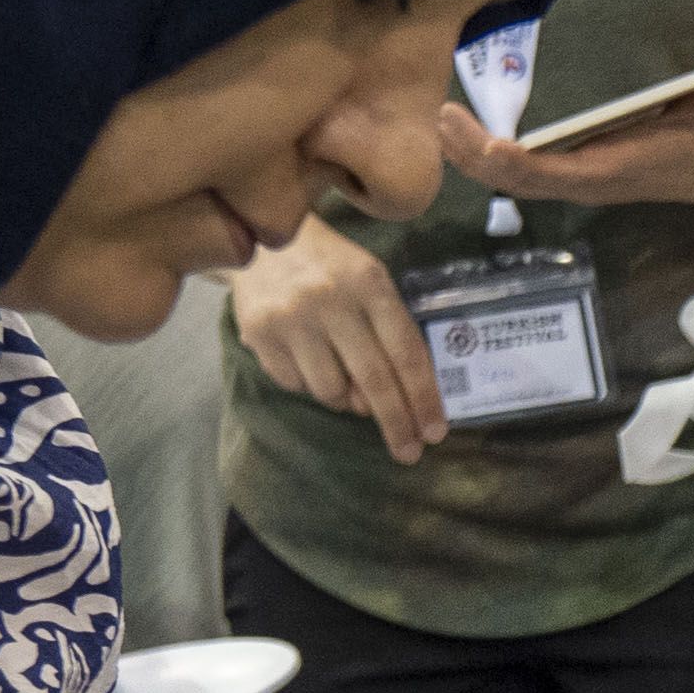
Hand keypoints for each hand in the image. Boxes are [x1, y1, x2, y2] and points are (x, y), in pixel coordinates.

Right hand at [232, 216, 442, 462]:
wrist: (260, 239)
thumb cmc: (330, 266)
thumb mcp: (369, 281)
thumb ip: (387, 334)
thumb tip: (382, 404)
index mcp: (368, 282)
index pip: (405, 352)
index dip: (423, 397)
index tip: (435, 432)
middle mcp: (329, 299)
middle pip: (373, 379)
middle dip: (396, 423)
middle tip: (409, 453)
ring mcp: (290, 317)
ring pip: (332, 391)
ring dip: (349, 401)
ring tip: (348, 381)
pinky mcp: (258, 333)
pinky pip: (297, 385)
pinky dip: (312, 386)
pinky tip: (312, 362)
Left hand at [439, 25, 693, 209]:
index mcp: (616, 168)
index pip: (562, 174)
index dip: (524, 164)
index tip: (493, 146)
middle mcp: (588, 182)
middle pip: (521, 181)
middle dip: (479, 156)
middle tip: (445, 118)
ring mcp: (574, 182)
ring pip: (512, 182)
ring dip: (472, 158)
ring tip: (441, 122)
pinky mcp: (568, 176)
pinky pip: (518, 175)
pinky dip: (485, 159)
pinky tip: (459, 136)